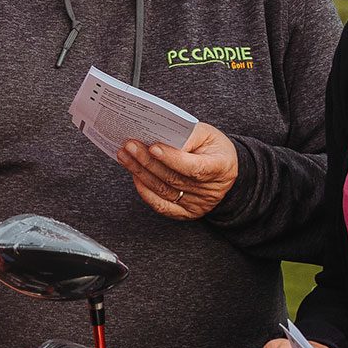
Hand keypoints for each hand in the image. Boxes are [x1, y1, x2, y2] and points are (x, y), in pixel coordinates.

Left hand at [116, 122, 236, 218]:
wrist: (222, 169)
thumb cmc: (212, 147)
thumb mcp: (208, 135)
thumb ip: (188, 135)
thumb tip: (162, 139)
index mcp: (221, 167)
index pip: (195, 167)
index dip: (173, 159)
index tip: (153, 147)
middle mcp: (211, 190)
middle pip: (174, 179)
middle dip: (148, 162)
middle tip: (130, 146)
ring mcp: (198, 205)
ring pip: (164, 191)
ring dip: (140, 173)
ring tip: (125, 156)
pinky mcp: (186, 213)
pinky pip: (161, 206)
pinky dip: (145, 191)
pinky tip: (135, 175)